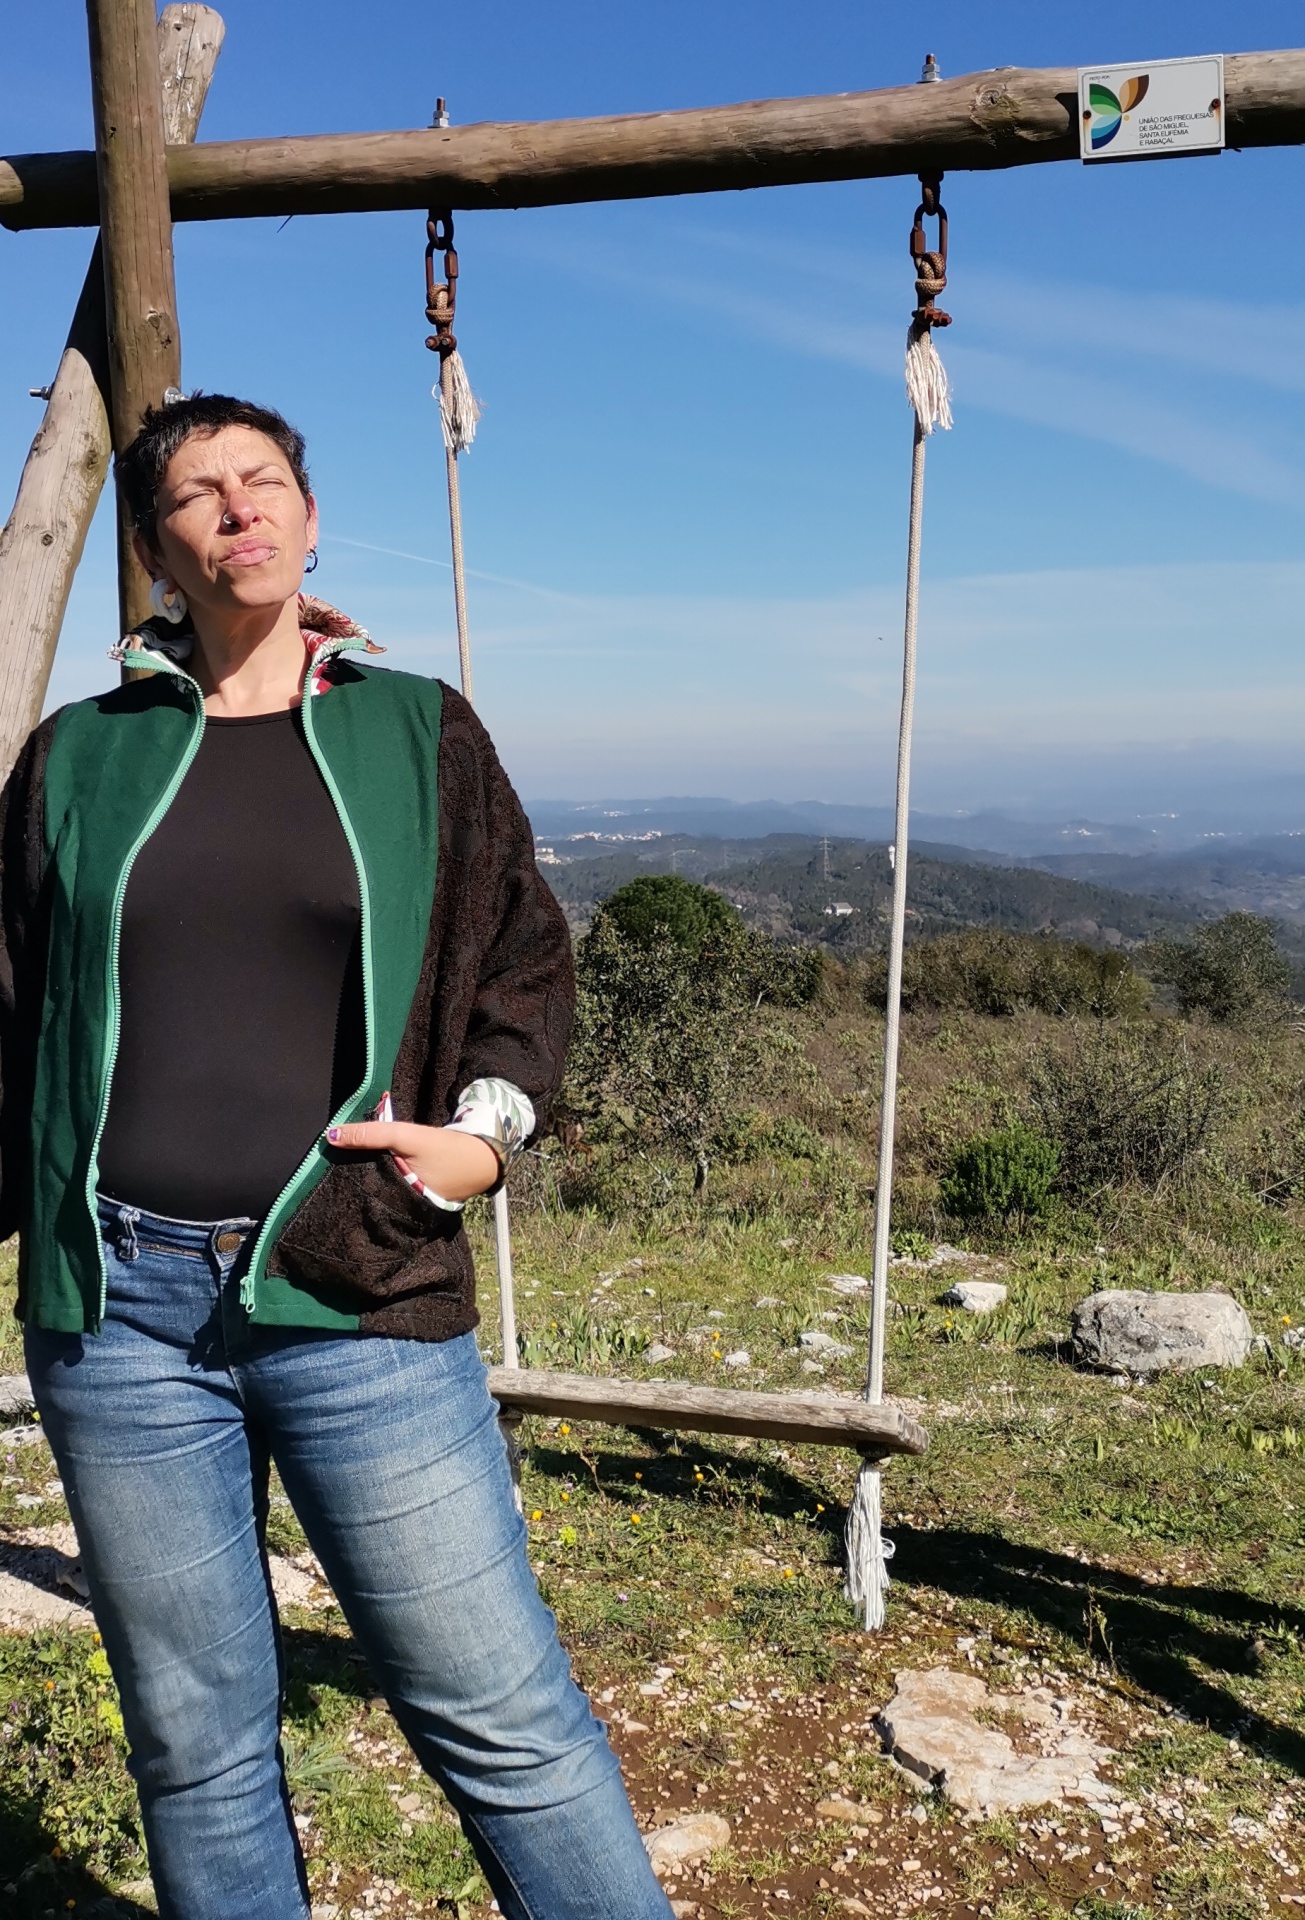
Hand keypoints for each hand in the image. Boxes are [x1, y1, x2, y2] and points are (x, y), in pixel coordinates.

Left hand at [325, 1121, 499, 1202]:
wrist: (484, 1158)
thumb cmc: (444, 1150)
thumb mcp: (406, 1136)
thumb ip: (371, 1135)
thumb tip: (330, 1136)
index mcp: (394, 1198)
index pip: (357, 1195)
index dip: (340, 1184)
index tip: (321, 1173)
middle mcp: (398, 1208)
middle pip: (366, 1195)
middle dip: (351, 1182)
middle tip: (329, 1168)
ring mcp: (407, 1206)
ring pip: (377, 1192)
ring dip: (366, 1180)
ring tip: (346, 1166)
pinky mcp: (416, 1200)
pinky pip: (391, 1191)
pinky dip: (382, 1180)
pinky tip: (372, 1169)